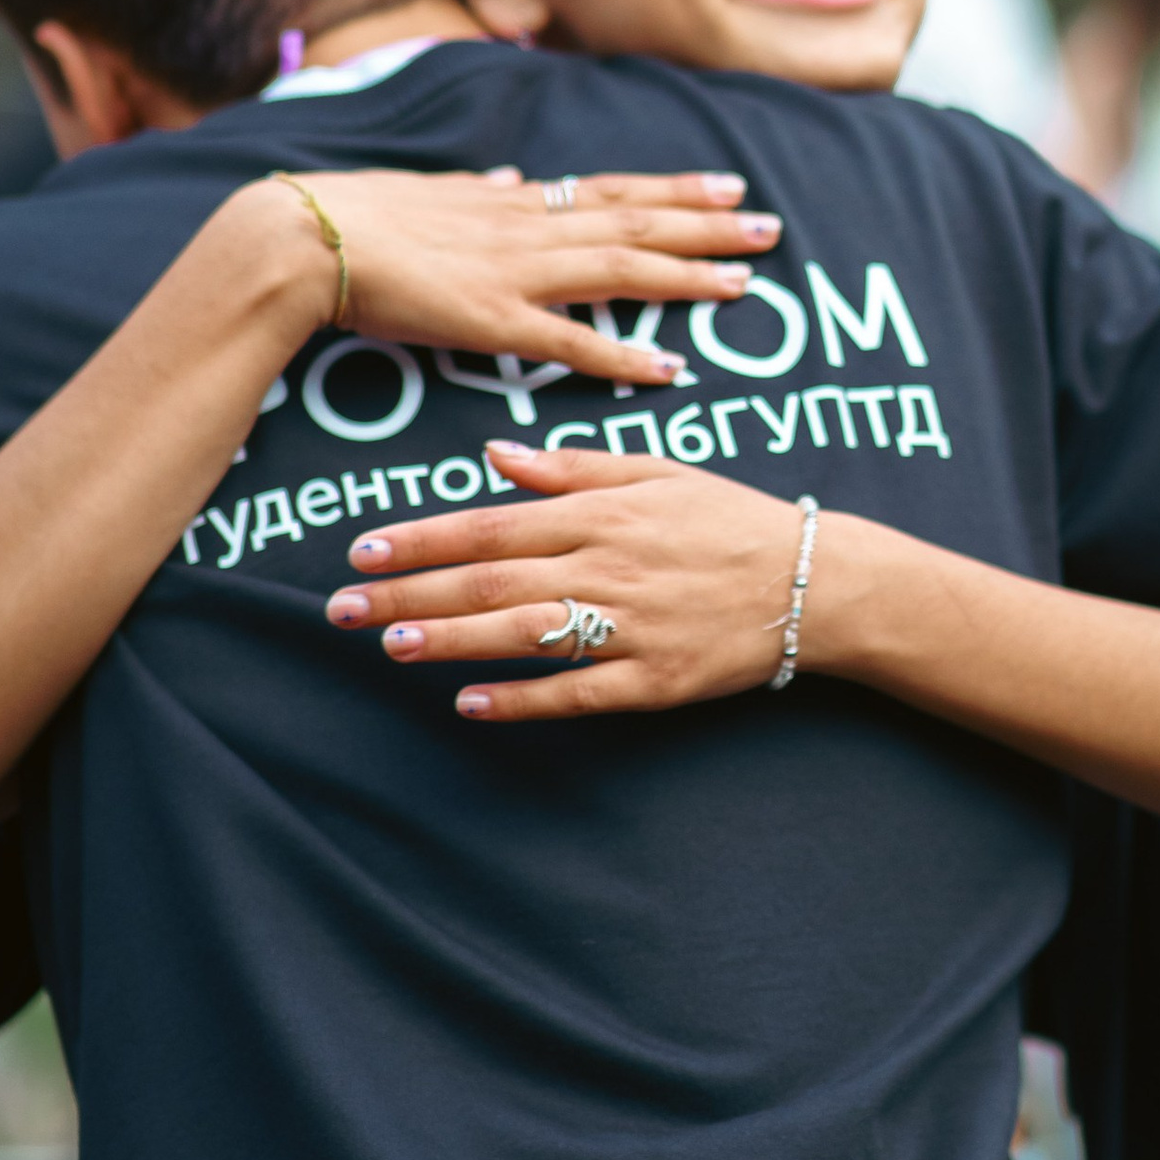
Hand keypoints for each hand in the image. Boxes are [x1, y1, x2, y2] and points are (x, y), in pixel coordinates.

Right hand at [282, 169, 780, 391]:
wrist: (300, 237)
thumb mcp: (430, 188)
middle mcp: (525, 226)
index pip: (609, 189)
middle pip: (636, 220)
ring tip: (746, 283)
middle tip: (770, 225)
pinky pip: (573, 341)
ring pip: (622, 267)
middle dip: (708, 224)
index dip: (672, 189)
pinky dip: (625, 354)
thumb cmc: (352, 213)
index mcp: (510, 197)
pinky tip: (669, 367)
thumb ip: (480, 188)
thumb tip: (515, 175)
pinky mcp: (491, 321)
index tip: (724, 186)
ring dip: (688, 275)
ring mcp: (514, 272)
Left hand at [325, 442, 810, 716]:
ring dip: (452, 640)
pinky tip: (470, 703)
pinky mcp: (657, 679)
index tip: (363, 549)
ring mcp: (633, 626)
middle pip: (491, 580)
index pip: (492, 524)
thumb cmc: (730, 519)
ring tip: (390, 644)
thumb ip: (571, 468)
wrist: (817, 582)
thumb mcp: (655, 472)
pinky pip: (579, 692)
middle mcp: (610, 565)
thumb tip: (494, 456)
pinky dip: (523, 699)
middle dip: (411, 593)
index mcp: (604, 511)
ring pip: (525, 633)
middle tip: (343, 607)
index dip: (423, 539)